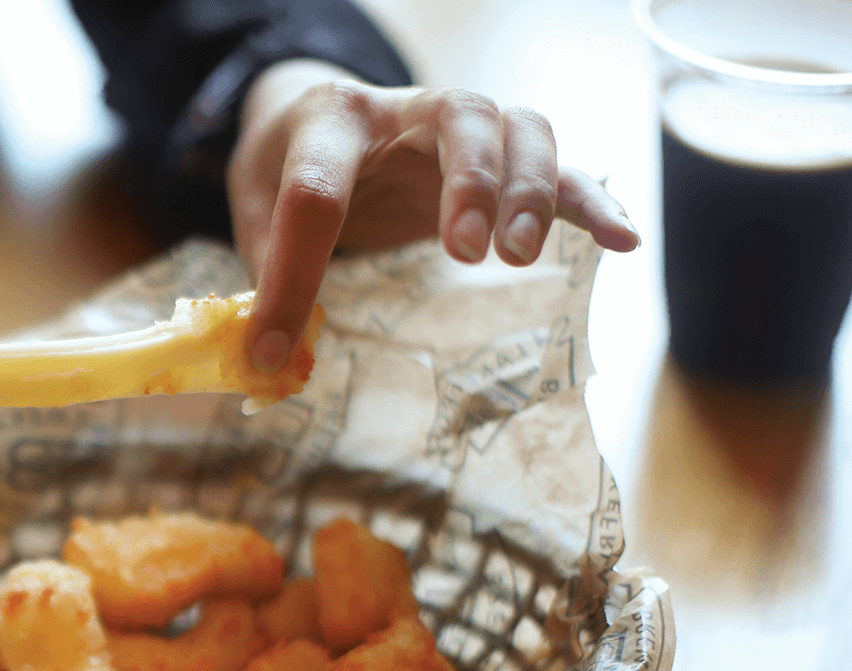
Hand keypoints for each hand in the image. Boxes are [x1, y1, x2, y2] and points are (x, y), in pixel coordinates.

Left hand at [227, 61, 640, 373]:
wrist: (318, 114)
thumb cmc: (286, 165)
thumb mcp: (251, 206)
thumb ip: (262, 271)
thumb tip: (272, 356)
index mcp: (328, 122)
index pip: (314, 191)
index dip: (292, 275)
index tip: (274, 346)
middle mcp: (405, 110)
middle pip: (461, 116)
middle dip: (472, 182)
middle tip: (468, 252)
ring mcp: (460, 129)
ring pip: (519, 128)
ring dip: (529, 189)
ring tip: (516, 257)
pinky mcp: (500, 159)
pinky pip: (559, 169)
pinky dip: (592, 200)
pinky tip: (622, 240)